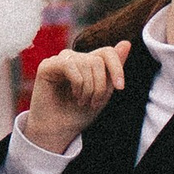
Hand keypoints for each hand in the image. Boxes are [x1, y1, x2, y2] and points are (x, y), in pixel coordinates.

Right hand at [24, 39, 127, 153]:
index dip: (117, 67)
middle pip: (97, 60)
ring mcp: (60, 61)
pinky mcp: (47, 66)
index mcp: (88, 63)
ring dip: (88, 88)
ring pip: (85, 62)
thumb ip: (113, 69)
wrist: (59, 131)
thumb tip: (126, 43)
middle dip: (100, 85)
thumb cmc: (79, 114)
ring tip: (82, 102)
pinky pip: (69, 65)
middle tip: (94, 103)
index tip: (120, 87)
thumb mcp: (104, 93)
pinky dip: (77, 82)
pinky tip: (74, 95)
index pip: (107, 52)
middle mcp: (74, 59)